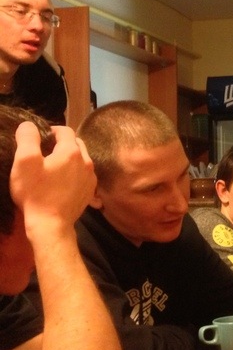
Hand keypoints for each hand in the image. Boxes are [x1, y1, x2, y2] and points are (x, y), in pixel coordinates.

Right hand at [10, 124, 95, 241]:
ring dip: (69, 157)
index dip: (51, 130)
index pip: (65, 130)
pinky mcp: (90, 191)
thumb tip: (29, 125)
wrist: (51, 224)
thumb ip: (27, 139)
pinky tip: (62, 179)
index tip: (39, 137)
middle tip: (45, 150)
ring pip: (82, 158)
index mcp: (71, 152)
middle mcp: (87, 161)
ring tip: (53, 165)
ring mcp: (91, 177)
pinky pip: (84, 174)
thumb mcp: (24, 162)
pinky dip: (74, 171)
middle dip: (62, 142)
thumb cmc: (36, 192)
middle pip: (76, 143)